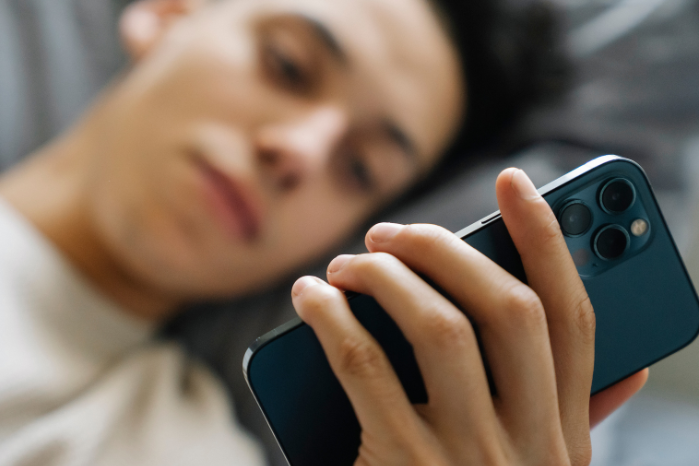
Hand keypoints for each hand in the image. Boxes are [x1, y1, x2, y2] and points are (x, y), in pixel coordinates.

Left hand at [291, 168, 646, 465]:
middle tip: (391, 232)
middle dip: (447, 250)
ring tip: (348, 263)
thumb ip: (575, 423)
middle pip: (507, 310)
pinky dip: (332, 318)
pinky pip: (363, 366)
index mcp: (565, 439)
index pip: (574, 319)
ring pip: (437, 326)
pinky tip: (311, 297)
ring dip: (386, 278)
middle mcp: (529, 445)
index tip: (516, 182)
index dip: (550, 240)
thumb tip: (626, 368)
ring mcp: (468, 459)